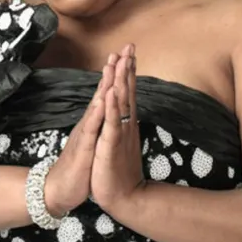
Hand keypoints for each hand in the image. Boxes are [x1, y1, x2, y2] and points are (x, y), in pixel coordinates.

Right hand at [44, 63, 113, 216]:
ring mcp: (85, 132)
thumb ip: (99, 126)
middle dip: (113, 70)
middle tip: (123, 48)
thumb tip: (106, 112)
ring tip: (112, 65)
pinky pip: (91, 127)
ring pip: (97, 104)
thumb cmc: (79, 166)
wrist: (59, 189)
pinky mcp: (83, 147)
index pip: (107, 93)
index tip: (127, 55)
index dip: (117, 74)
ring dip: (105, 84)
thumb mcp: (93, 143)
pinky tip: (103, 99)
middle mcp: (89, 122)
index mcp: (95, 122)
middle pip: (103, 91)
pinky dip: (98, 112)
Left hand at [91, 44, 145, 214]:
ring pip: (121, 102)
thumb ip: (122, 123)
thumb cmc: (117, 168)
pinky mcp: (112, 145)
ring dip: (120, 80)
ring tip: (121, 59)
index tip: (129, 51)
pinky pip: (112, 122)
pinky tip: (111, 91)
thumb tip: (127, 109)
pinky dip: (112, 106)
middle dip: (127, 67)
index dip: (127, 71)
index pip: (126, 92)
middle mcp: (125, 124)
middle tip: (129, 45)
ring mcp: (119, 133)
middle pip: (126, 90)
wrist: (122, 196)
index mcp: (124, 122)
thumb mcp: (118, 141)